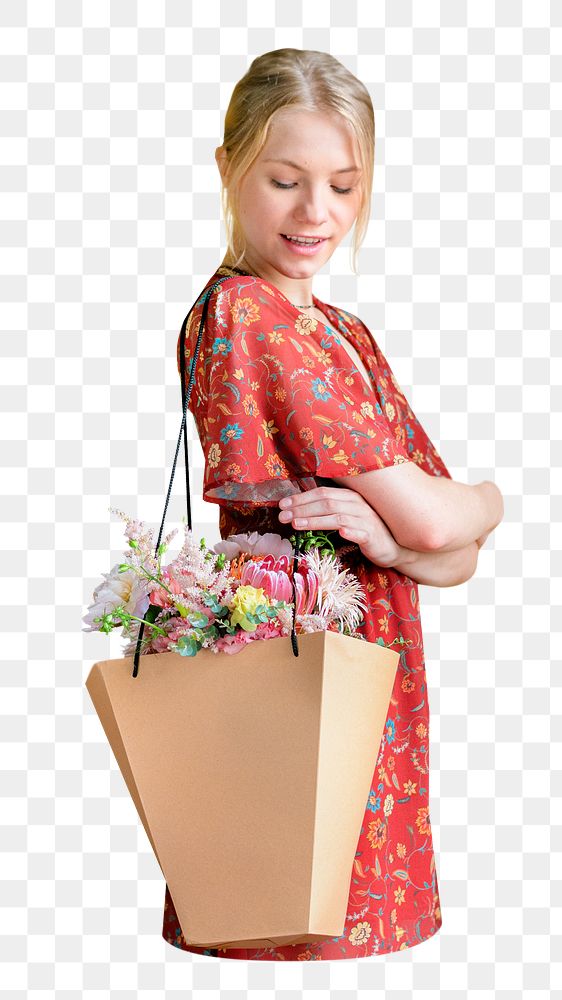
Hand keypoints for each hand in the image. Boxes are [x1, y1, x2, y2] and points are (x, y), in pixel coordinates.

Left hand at [278, 485, 400, 567]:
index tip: (282, 504)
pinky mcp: (372, 536)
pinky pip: (359, 532)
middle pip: (326, 502)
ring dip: (315, 520)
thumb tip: (298, 510)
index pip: (322, 493)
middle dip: (301, 508)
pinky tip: (339, 533)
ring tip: (296, 524)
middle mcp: (357, 505)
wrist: (391, 547)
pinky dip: (349, 531)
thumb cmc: (363, 531)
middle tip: (282, 515)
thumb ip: (327, 511)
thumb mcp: (345, 517)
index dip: (301, 498)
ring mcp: (366, 520)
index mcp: (349, 497)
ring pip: (337, 517)